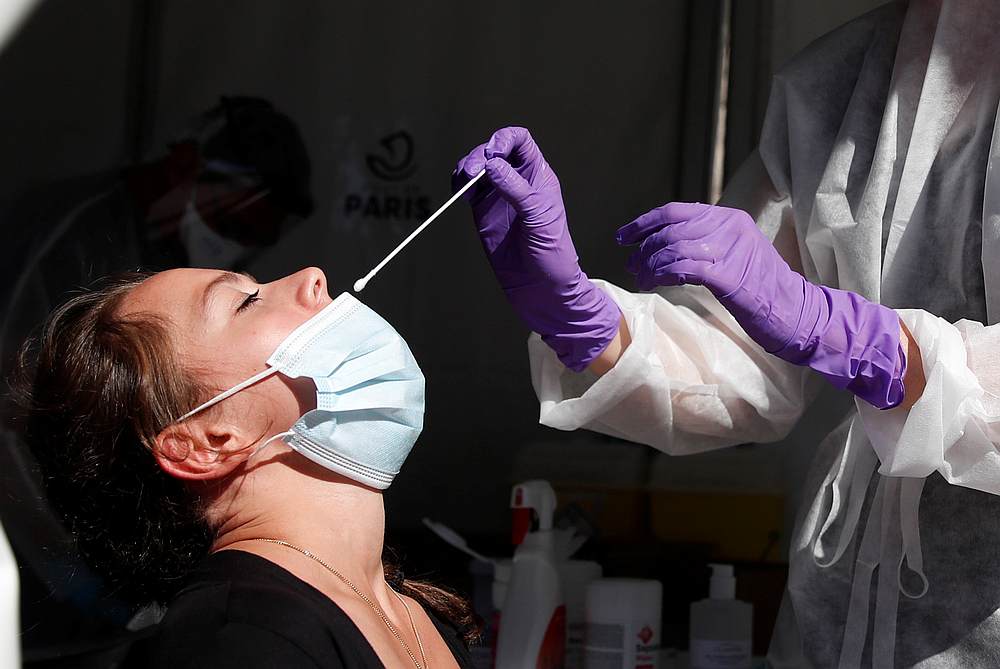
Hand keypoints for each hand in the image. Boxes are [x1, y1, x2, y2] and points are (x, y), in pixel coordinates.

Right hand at [454, 127, 619, 371]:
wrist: (540, 287)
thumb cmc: (550, 252)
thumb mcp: (537, 217)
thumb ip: (515, 189)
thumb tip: (491, 164)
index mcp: (538, 176)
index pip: (520, 141)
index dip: (504, 139)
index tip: (491, 153)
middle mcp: (517, 181)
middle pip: (493, 150)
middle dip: (479, 155)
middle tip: (472, 174)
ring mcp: (498, 195)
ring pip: (477, 167)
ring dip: (466, 168)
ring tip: (464, 183)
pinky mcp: (483, 211)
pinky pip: (468, 189)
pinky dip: (460, 184)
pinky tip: (460, 191)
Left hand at [617, 202, 906, 407]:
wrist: (799, 314)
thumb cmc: (763, 292)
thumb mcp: (736, 256)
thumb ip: (707, 244)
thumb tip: (667, 246)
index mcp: (731, 218)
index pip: (676, 211)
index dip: (644, 223)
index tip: (623, 236)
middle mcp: (731, 226)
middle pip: (670, 230)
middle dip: (644, 249)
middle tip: (632, 266)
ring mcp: (732, 249)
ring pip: (674, 248)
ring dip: (649, 265)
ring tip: (639, 278)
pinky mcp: (730, 275)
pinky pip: (684, 268)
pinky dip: (662, 274)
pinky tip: (653, 283)